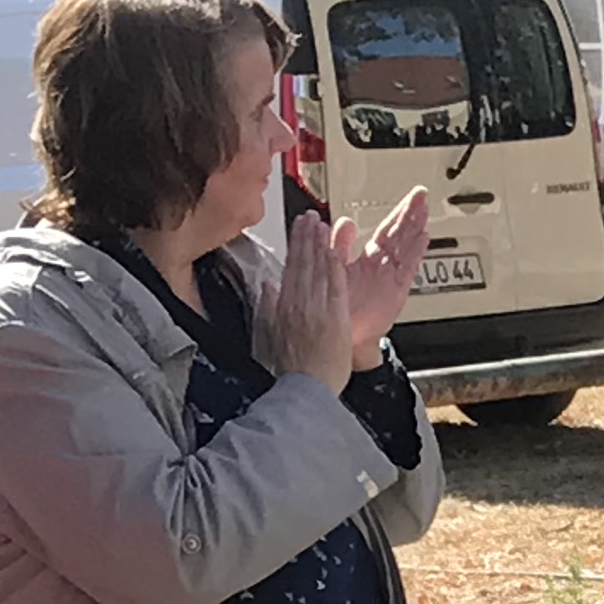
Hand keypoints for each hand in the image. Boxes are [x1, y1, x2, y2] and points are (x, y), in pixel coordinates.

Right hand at [263, 210, 355, 392]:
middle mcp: (299, 303)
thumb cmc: (293, 366)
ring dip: (320, 244)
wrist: (307, 386)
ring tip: (321, 223)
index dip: (295, 245)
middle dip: (306, 237)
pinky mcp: (335, 316)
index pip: (290, 268)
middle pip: (303, 263)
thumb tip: (268, 286)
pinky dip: (334, 265)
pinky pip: (334, 285)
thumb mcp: (274, 333)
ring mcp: (317, 308)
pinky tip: (335, 249)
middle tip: (309, 216)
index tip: (297, 228)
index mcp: (284, 306)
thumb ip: (271, 307)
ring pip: (318, 269)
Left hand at [346, 189, 431, 354]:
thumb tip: (341, 223)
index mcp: (370, 260)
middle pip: (400, 234)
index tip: (408, 197)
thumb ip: (340, 246)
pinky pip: (407, 266)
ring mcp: (391, 277)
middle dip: (410, 213)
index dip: (398, 213)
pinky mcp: (396, 289)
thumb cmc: (341, 308)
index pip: (386, 230)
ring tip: (424, 209)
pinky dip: (415, 251)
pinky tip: (423, 237)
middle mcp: (383, 266)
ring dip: (415, 227)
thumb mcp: (337, 269)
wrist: (343, 334)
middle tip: (421, 195)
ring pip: (405, 246)